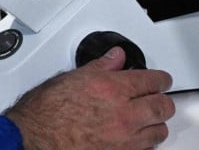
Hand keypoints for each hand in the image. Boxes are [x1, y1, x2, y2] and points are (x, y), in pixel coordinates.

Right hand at [4, 46, 174, 149]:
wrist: (36, 136)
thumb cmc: (47, 109)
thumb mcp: (72, 77)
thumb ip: (101, 67)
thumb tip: (116, 57)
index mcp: (112, 88)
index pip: (152, 81)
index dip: (161, 79)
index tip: (162, 80)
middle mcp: (124, 114)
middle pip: (162, 106)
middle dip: (163, 100)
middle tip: (159, 97)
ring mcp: (125, 138)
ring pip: (159, 130)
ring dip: (156, 123)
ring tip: (149, 119)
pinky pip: (147, 149)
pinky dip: (146, 142)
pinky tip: (139, 137)